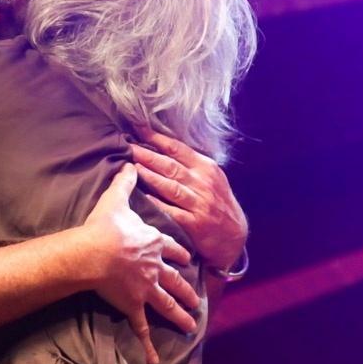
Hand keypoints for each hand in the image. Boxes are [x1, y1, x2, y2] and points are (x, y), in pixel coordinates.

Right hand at [81, 165, 200, 363]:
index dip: (180, 254)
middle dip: (187, 290)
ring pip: (168, 304)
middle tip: (197, 299)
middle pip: (176, 280)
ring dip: (180, 315)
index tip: (188, 259)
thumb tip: (129, 163)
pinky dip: (148, 346)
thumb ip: (125, 182)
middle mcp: (156, 267)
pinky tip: (154, 360)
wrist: (93, 252)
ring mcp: (147, 288)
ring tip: (191, 325)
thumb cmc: (104, 227)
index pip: (173, 249)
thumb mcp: (116, 200)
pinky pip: (141, 328)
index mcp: (154, 243)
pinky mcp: (134, 305)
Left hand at [130, 130, 247, 270]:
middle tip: (128, 146)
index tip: (138, 128)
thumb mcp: (212, 177)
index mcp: (206, 168)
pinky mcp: (195, 224)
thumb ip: (191, 164)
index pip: (178, 148)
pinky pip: (173, 212)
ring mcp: (199, 204)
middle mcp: (203, 183)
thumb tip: (162, 146)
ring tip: (133, 167)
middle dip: (148, 155)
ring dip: (151, 176)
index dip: (156, 138)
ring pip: (171, 187)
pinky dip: (158, 204)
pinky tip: (145, 198)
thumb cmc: (217, 202)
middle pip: (171, 166)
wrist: (234, 234)